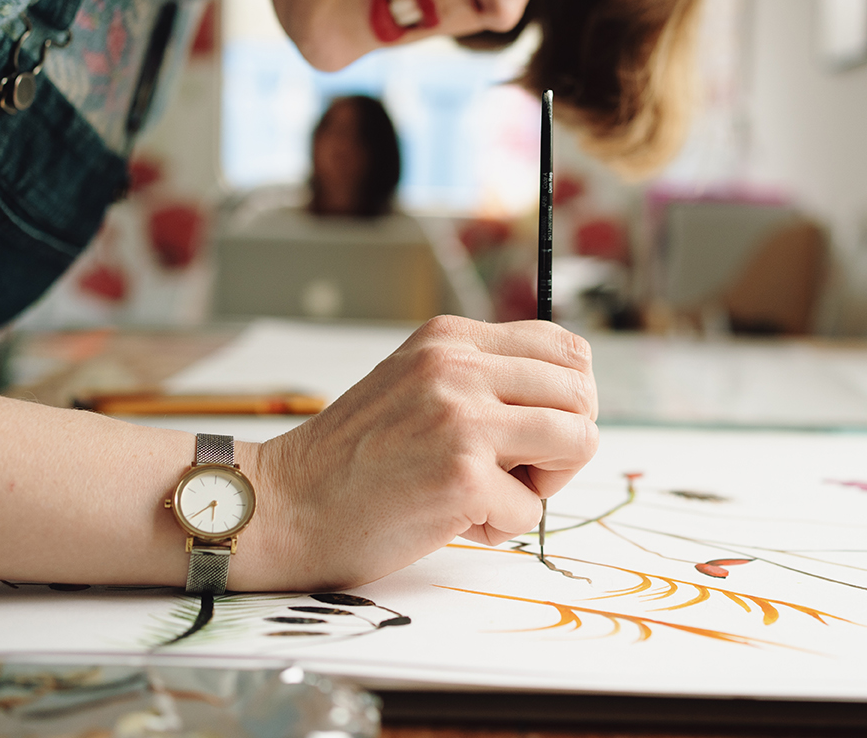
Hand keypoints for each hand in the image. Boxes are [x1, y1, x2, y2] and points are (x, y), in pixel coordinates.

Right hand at [244, 316, 598, 588]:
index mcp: (451, 338)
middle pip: (582, 394)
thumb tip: (573, 399)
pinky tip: (450, 519)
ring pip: (578, 441)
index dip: (568, 400)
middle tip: (517, 471)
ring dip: (543, 484)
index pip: (565, 349)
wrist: (283, 506)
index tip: (533, 433)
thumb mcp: (417, 384)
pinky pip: (533, 510)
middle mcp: (458, 366)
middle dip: (565, 444)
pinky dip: (500, 527)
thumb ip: (482, 378)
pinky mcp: (462, 474)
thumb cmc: (354, 459)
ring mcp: (462, 417)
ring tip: (490, 494)